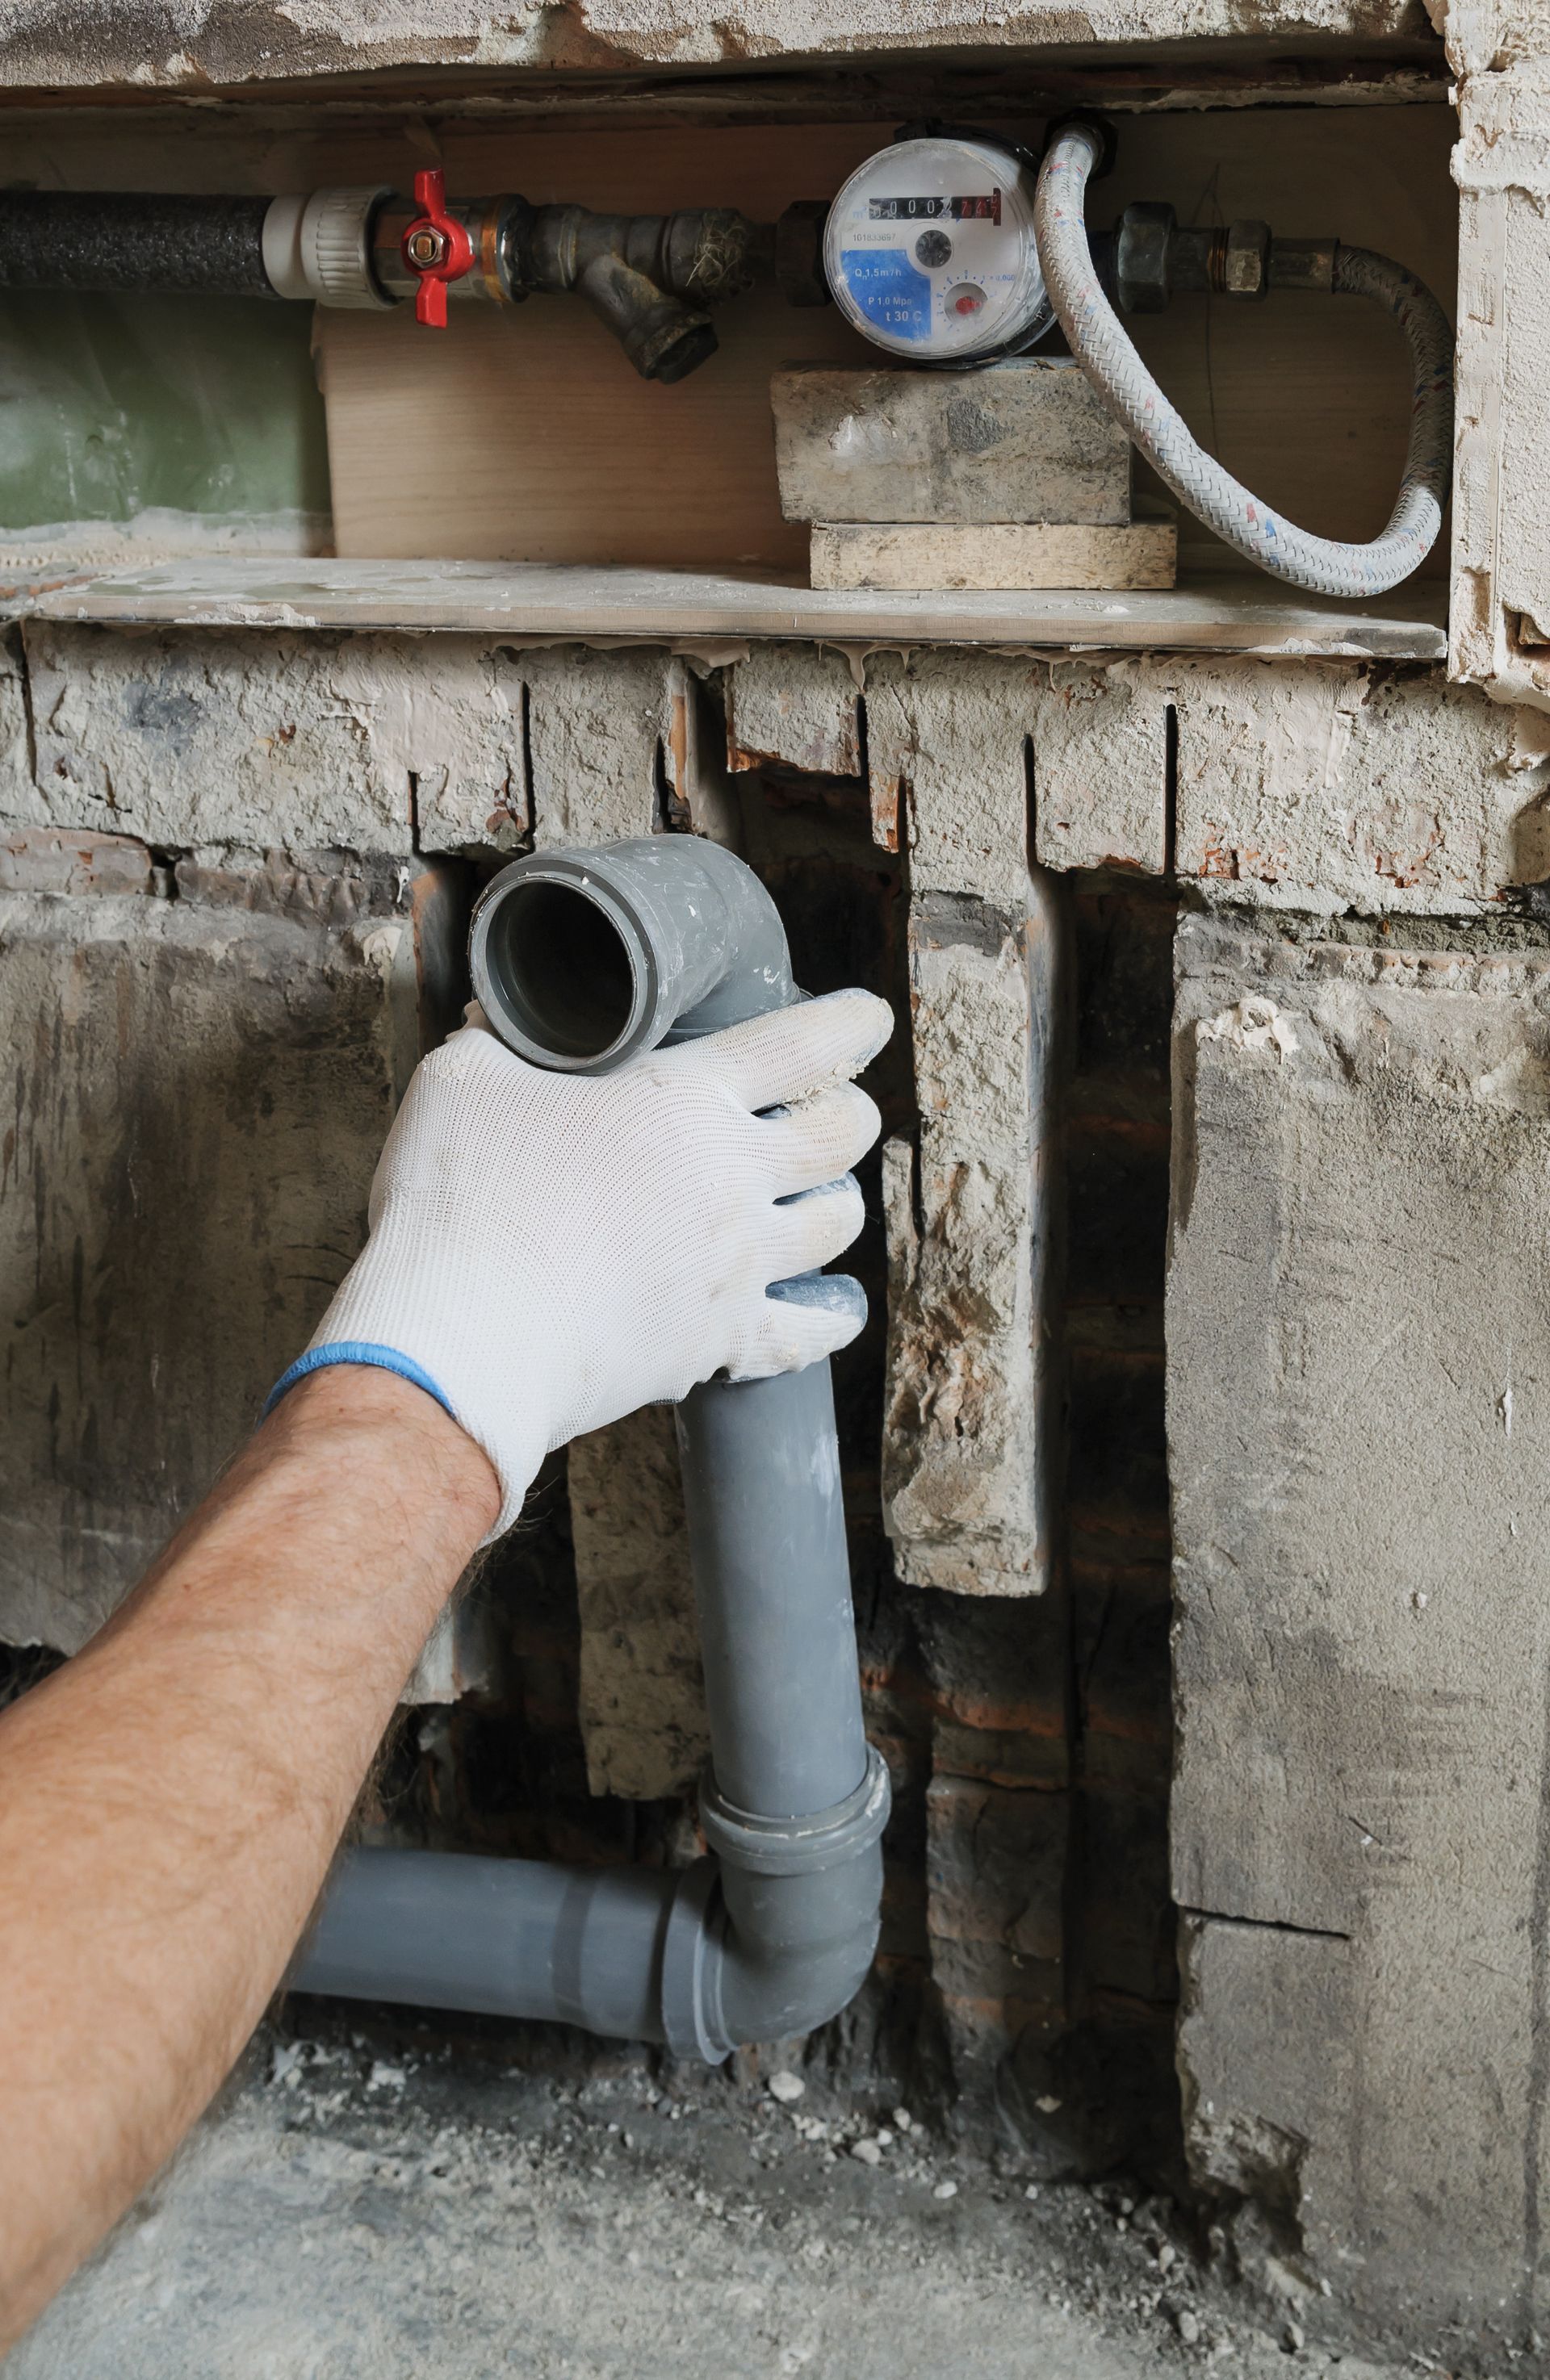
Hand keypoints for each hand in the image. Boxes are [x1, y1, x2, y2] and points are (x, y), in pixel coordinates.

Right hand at [271, 989, 892, 1536]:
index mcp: (684, 1099)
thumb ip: (498, 1042)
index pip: (802, 1043)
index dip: (848, 1022)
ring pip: (835, 1226)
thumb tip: (495, 1022)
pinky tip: (839, 1308)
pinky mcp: (718, 1344)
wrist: (462, 1338)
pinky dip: (832, 1318)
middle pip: (841, 1134)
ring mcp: (736, 1267)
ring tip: (824, 1195)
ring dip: (840, 1204)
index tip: (868, 1018)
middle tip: (835, 1108)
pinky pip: (807, 1333)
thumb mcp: (462, 1082)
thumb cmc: (460, 1201)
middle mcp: (731, 1180)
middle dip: (850, 1112)